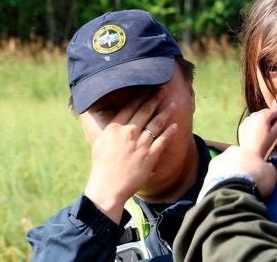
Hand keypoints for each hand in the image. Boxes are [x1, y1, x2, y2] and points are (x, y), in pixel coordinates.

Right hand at [84, 92, 177, 222]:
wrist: (108, 187)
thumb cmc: (101, 166)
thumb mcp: (100, 142)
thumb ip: (111, 130)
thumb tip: (116, 121)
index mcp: (115, 128)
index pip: (130, 107)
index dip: (140, 96)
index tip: (147, 88)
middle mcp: (129, 132)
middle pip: (145, 111)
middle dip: (154, 98)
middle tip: (162, 89)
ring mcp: (140, 144)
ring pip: (156, 123)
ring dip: (165, 112)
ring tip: (173, 104)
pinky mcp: (150, 156)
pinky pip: (163, 140)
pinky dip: (170, 131)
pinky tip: (175, 125)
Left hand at [204, 146, 276, 197]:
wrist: (233, 191)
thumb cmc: (254, 177)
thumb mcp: (270, 173)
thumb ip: (272, 170)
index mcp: (238, 149)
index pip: (245, 154)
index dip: (251, 164)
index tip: (255, 175)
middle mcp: (223, 155)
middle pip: (231, 163)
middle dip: (237, 172)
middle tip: (245, 184)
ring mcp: (212, 168)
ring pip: (222, 173)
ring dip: (227, 181)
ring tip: (235, 193)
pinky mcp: (205, 182)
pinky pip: (215, 185)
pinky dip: (220, 190)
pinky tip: (226, 197)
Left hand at [238, 107, 276, 158]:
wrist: (250, 153)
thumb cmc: (264, 143)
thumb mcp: (275, 133)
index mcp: (263, 115)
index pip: (275, 111)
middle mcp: (254, 114)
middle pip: (266, 112)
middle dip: (270, 118)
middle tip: (272, 128)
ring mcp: (247, 119)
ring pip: (258, 116)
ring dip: (262, 120)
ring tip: (263, 132)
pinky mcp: (242, 125)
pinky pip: (251, 121)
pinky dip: (254, 124)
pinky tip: (256, 133)